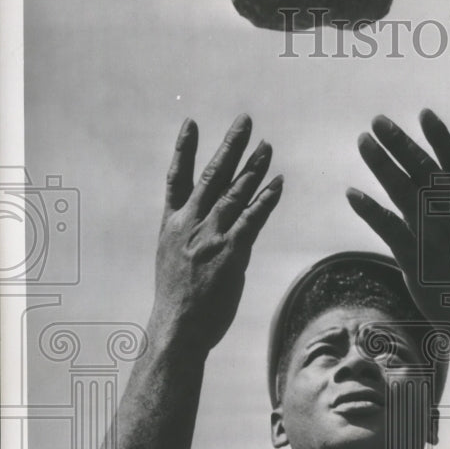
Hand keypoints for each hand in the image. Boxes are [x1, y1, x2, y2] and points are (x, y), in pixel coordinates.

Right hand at [151, 115, 282, 354]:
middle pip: (212, 176)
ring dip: (253, 168)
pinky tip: (278, 183)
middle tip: (245, 121)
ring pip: (235, 193)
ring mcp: (210, 236)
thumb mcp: (173, 262)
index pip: (176, 178)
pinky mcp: (230, 252)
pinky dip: (266, 199)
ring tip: (267, 146)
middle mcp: (189, 224)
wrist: (177, 328)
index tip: (190, 123)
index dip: (184, 149)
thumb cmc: (178, 301)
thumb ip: (191, 240)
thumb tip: (213, 231)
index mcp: (171, 225)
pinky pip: (252, 219)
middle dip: (230, 146)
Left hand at [347, 108, 449, 352]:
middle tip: (378, 121)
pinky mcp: (413, 257)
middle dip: (401, 143)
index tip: (424, 113)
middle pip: (423, 170)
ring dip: (380, 165)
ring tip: (362, 142)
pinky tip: (351, 192)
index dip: (440, 138)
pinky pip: (388, 228)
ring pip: (403, 192)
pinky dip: (369, 209)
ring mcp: (432, 235)